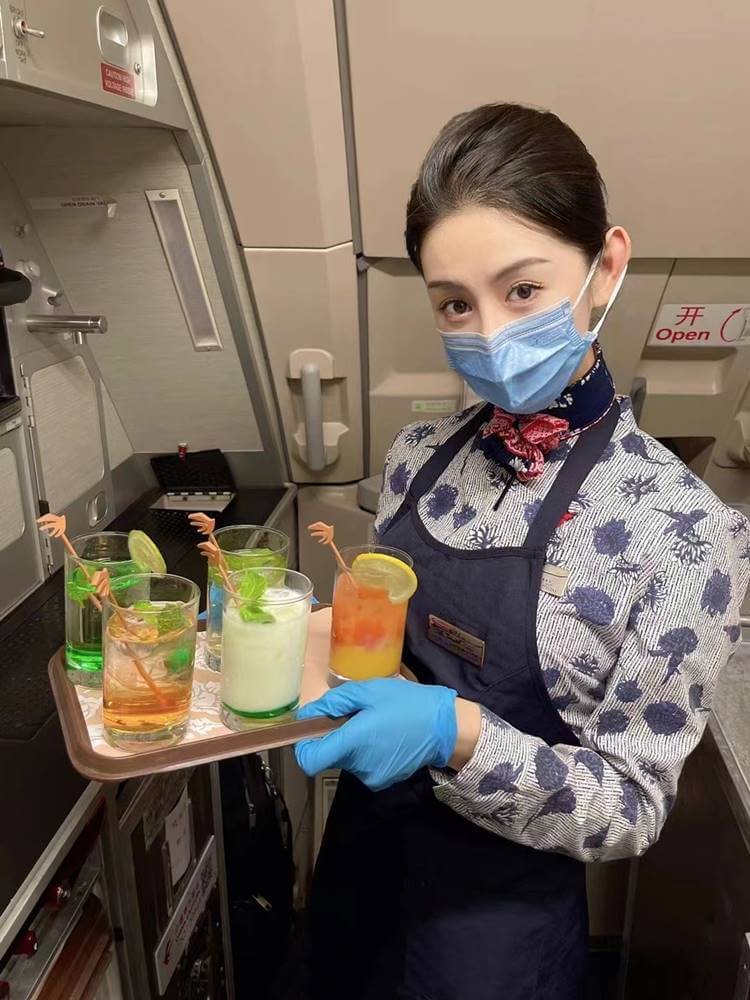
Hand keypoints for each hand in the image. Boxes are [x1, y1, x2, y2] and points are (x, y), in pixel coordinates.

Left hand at [294, 678, 457, 791]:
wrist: (443, 726)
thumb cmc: (405, 703)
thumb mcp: (368, 691)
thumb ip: (334, 702)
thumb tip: (308, 714)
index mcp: (352, 743)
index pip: (309, 761)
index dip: (302, 747)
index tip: (310, 730)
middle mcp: (358, 766)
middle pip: (327, 756)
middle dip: (331, 737)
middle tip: (350, 716)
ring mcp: (371, 777)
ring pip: (344, 760)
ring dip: (349, 744)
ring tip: (370, 724)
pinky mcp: (382, 781)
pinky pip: (361, 765)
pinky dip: (363, 752)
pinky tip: (381, 736)